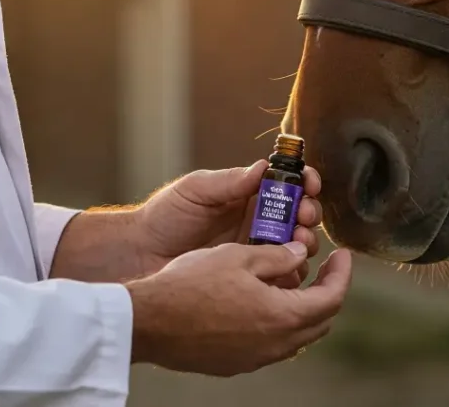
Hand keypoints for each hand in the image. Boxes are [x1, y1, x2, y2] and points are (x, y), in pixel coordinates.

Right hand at [128, 241, 352, 375]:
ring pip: (296, 336)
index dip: (342, 274)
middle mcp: (274, 345)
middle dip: (328, 291)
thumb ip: (278, 256)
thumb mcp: (239, 256)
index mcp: (282, 316)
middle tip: (325, 267)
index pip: (331, 298)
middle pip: (319, 321)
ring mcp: (254, 358)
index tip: (342, 254)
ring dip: (303, 308)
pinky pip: (270, 345)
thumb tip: (299, 254)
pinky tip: (261, 300)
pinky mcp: (235, 363)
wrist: (149, 321)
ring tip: (293, 280)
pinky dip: (278, 322)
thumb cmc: (191, 284)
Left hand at [137, 160, 323, 284]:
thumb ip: (229, 181)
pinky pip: (282, 276)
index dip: (304, 182)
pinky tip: (290, 269)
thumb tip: (264, 168)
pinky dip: (293, 272)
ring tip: (298, 242)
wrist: (139, 256)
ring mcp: (256, 252)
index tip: (309, 184)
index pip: (287, 185)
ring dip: (305, 242)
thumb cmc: (164, 217)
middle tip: (304, 217)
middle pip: (299, 217)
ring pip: (297, 247)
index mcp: (248, 196)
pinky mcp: (251, 280)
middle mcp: (258, 223)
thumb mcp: (196, 190)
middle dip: (309, 213)